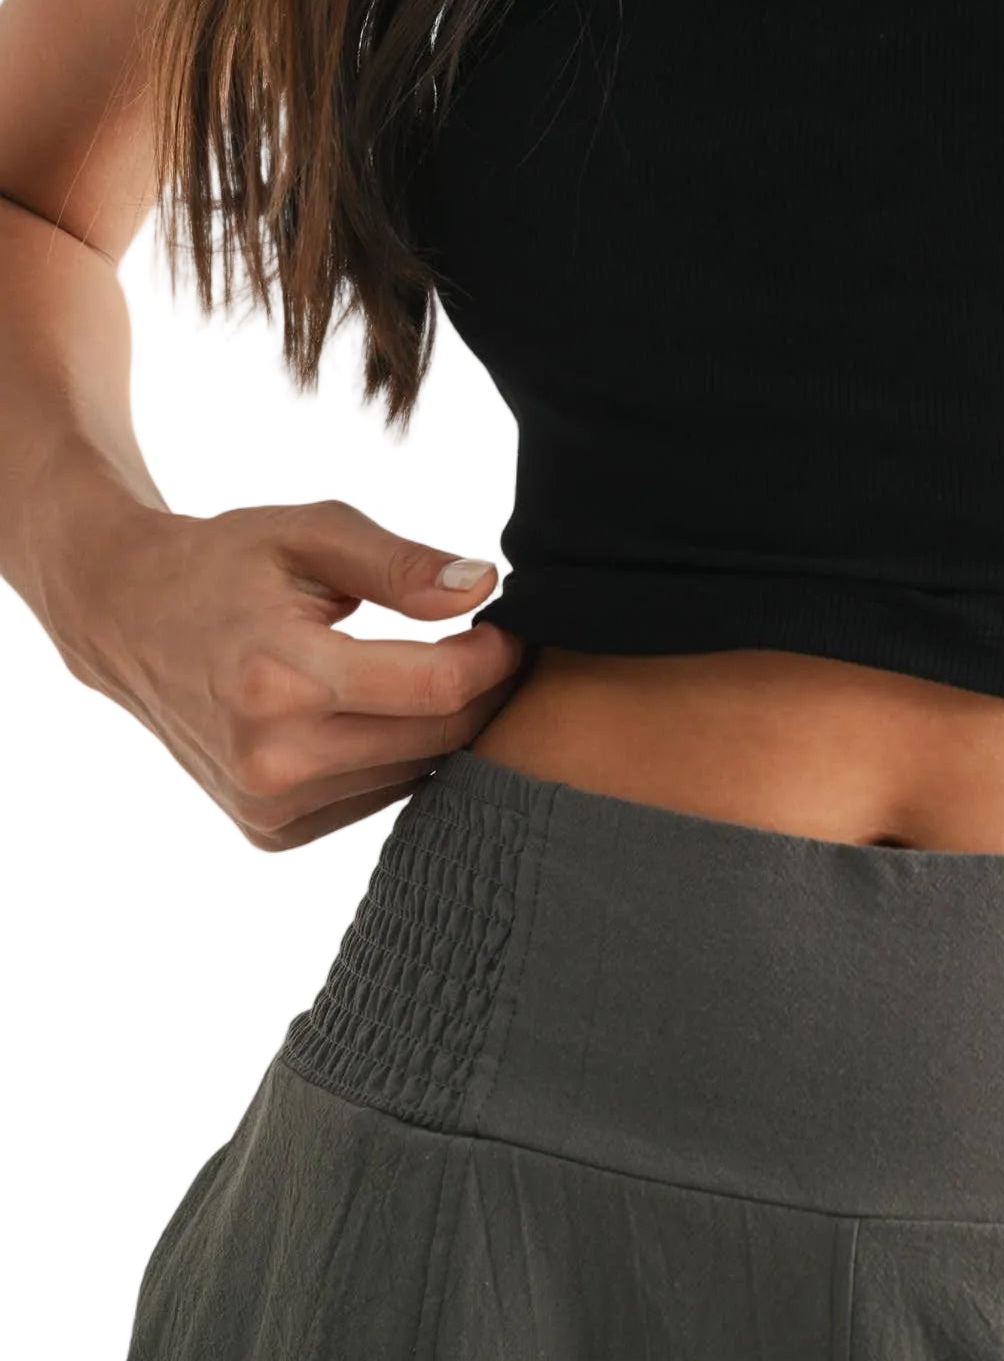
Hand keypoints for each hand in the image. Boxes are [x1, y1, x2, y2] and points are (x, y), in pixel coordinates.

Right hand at [43, 492, 527, 846]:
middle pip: (436, 739)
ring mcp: (266, 806)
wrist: (129, 620)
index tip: (515, 621)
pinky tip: (394, 710)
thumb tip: (484, 586)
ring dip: (449, 727)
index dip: (497, 656)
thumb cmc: (229, 562)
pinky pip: (377, 796)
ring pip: (414, 774)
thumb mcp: (311, 533)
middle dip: (487, 691)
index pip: (436, 689)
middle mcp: (270, 758)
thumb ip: (401, 564)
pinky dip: (401, 754)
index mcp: (280, 678)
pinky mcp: (268, 830)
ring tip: (450, 668)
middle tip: (501, 643)